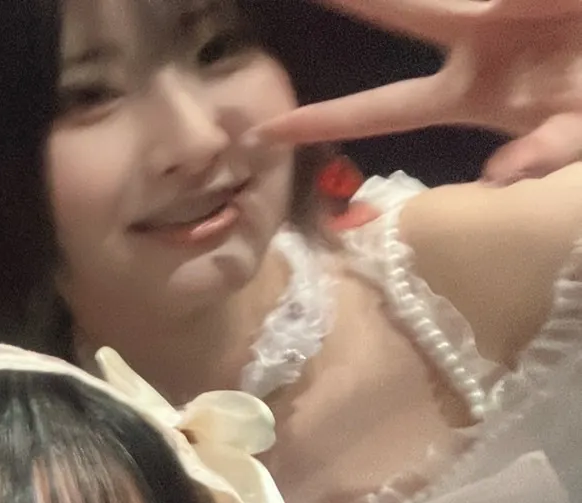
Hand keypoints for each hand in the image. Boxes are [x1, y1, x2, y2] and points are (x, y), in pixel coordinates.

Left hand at [259, 0, 581, 183]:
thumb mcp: (579, 130)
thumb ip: (547, 150)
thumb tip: (499, 175)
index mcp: (471, 90)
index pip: (381, 108)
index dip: (322, 119)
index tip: (263, 131)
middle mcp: (478, 43)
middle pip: (410, 11)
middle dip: (358, 0)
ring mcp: (507, 10)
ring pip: (462, 0)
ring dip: (472, 0)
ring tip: (527, 6)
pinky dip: (538, 0)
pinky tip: (546, 4)